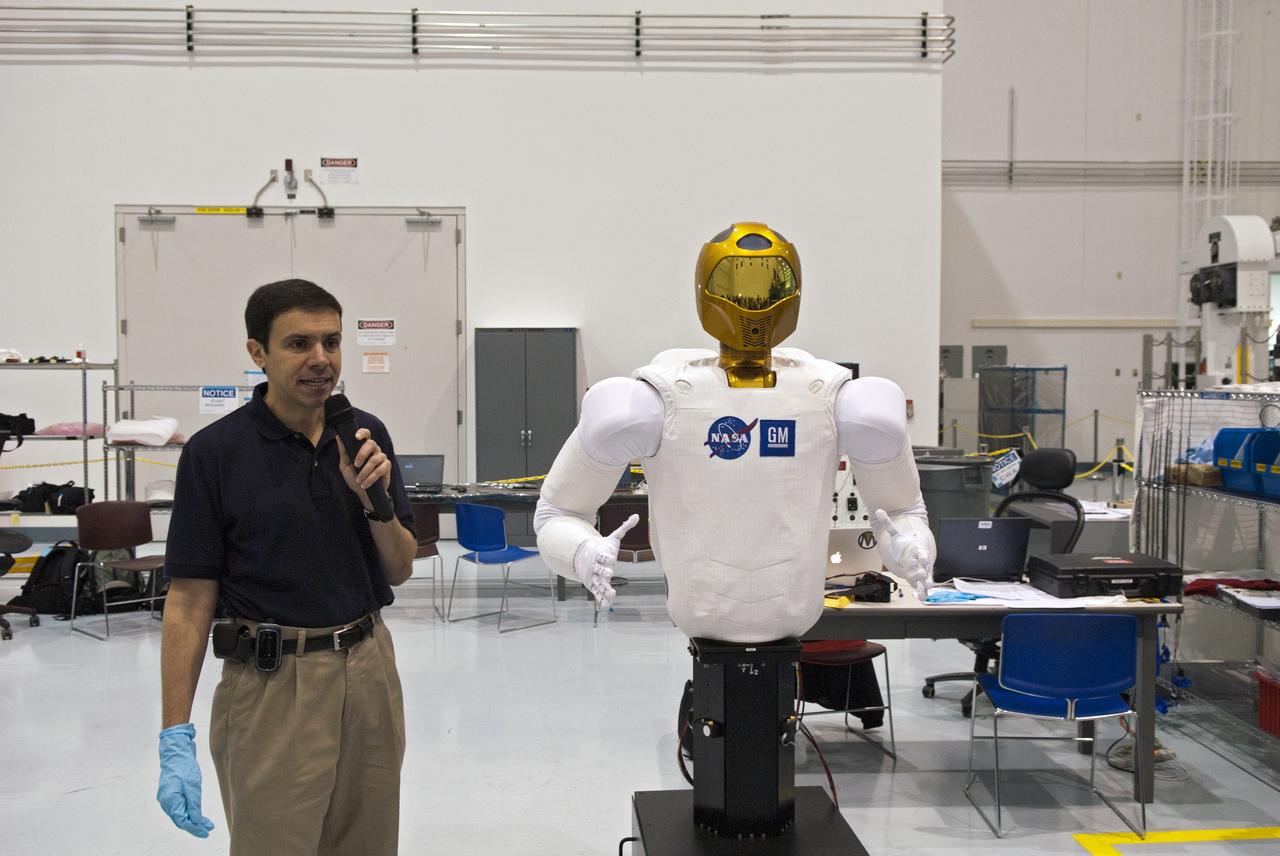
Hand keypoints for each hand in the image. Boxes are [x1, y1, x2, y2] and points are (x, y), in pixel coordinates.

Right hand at [157, 723, 214, 838]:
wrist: (176, 753)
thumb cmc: (184, 767)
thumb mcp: (193, 786)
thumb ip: (194, 805)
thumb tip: (196, 821)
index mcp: (170, 801)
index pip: (182, 821)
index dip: (195, 828)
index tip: (206, 831)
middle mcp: (166, 802)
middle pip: (180, 819)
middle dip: (194, 825)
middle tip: (208, 829)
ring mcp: (166, 798)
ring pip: (179, 814)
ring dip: (192, 819)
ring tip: (205, 824)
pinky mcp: (170, 793)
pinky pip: (178, 807)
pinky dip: (187, 811)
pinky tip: (196, 814)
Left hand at [337, 427, 391, 509]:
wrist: (363, 494)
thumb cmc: (354, 478)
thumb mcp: (345, 466)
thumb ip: (343, 452)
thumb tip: (338, 437)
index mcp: (364, 447)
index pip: (366, 434)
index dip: (362, 433)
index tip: (356, 437)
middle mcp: (374, 450)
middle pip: (371, 444)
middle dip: (362, 454)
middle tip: (356, 465)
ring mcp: (382, 458)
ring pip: (375, 459)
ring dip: (365, 471)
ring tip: (359, 480)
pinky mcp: (387, 467)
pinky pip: (380, 469)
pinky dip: (371, 478)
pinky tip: (365, 484)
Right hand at [573, 514, 638, 609]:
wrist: (584, 556)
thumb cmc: (601, 547)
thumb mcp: (612, 538)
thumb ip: (623, 528)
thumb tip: (637, 516)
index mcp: (599, 555)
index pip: (603, 556)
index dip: (607, 557)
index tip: (612, 559)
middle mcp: (595, 567)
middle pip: (599, 570)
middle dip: (604, 572)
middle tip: (610, 573)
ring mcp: (594, 577)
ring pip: (598, 584)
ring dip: (604, 589)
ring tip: (612, 594)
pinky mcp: (594, 585)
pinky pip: (598, 593)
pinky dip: (602, 599)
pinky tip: (607, 606)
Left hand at [870, 510, 932, 598]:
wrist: (915, 551)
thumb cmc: (906, 544)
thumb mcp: (896, 534)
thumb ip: (888, 524)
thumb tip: (879, 511)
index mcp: (918, 551)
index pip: (921, 553)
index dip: (922, 556)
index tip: (922, 557)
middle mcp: (922, 562)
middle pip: (924, 567)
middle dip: (923, 571)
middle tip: (922, 575)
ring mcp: (922, 571)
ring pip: (926, 578)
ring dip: (926, 583)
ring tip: (927, 588)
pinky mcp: (921, 579)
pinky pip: (923, 586)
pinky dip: (923, 592)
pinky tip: (923, 597)